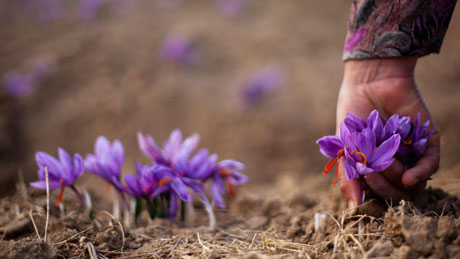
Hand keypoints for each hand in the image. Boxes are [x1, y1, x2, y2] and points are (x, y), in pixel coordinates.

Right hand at [336, 57, 440, 213]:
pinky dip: (420, 174)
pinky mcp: (427, 143)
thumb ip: (348, 178)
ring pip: (412, 186)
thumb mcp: (344, 148)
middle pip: (395, 195)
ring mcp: (410, 156)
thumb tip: (354, 208)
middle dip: (381, 189)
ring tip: (382, 160)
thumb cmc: (353, 115)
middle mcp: (393, 166)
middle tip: (369, 172)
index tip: (369, 208)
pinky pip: (430, 166)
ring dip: (395, 179)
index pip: (377, 199)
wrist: (370, 83)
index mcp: (372, 169)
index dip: (374, 207)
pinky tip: (409, 177)